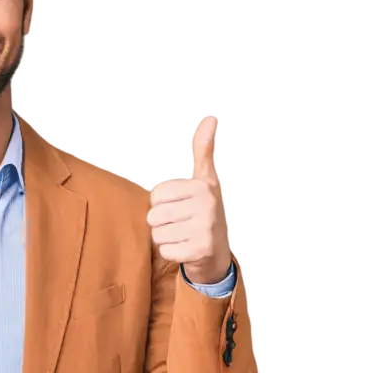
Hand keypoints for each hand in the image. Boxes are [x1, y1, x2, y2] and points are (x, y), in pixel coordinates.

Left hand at [146, 116, 231, 284]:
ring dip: (165, 239)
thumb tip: (212, 119)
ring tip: (182, 236)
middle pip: (154, 216)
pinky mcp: (201, 250)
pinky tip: (186, 250)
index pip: (155, 196)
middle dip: (161, 224)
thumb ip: (204, 152)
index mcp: (202, 185)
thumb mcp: (204, 179)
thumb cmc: (203, 210)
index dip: (160, 204)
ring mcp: (206, 228)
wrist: (217, 250)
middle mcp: (207, 204)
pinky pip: (166, 252)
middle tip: (179, 224)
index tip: (178, 206)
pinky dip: (171, 254)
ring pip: (158, 235)